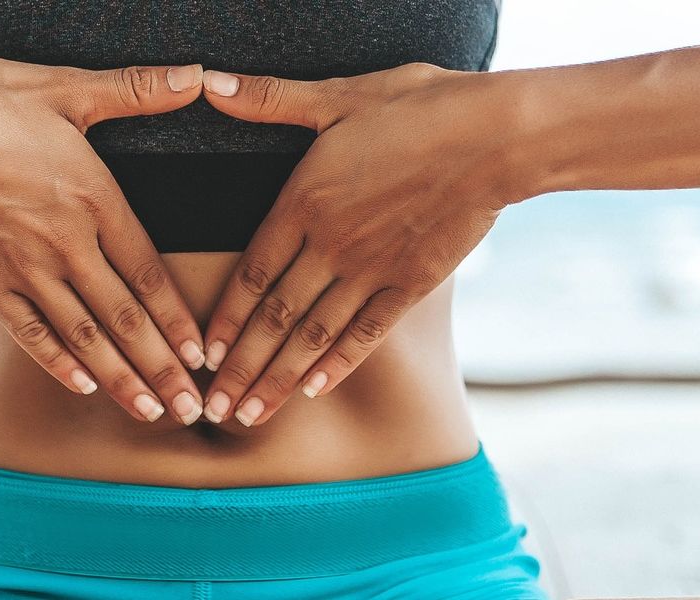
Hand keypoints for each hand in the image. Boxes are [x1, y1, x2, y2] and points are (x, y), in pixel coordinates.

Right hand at [0, 58, 209, 424]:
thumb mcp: (65, 88)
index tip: (202, 358)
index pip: (150, 274)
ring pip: (84, 335)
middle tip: (192, 409)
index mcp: (95, 199)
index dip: (179, 321)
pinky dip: (60, 362)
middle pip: (125, 318)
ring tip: (150, 411)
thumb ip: (134, 91)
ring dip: (120, 378)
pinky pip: (32, 332)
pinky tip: (84, 386)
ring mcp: (24, 269)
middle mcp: (67, 245)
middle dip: (162, 368)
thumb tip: (196, 77)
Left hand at [195, 63, 522, 426]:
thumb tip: (211, 83)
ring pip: (313, 336)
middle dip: (239, 369)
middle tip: (210, 410)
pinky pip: (366, 333)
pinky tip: (314, 389)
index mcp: (304, 201)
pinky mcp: (412, 283)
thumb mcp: (341, 94)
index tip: (202, 356)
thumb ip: (272, 99)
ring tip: (248, 417)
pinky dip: (338, 364)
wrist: (497, 136)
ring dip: (278, 380)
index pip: (250, 273)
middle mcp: (331, 245)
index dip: (223, 319)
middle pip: (273, 319)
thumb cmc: (421, 106)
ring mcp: (372, 269)